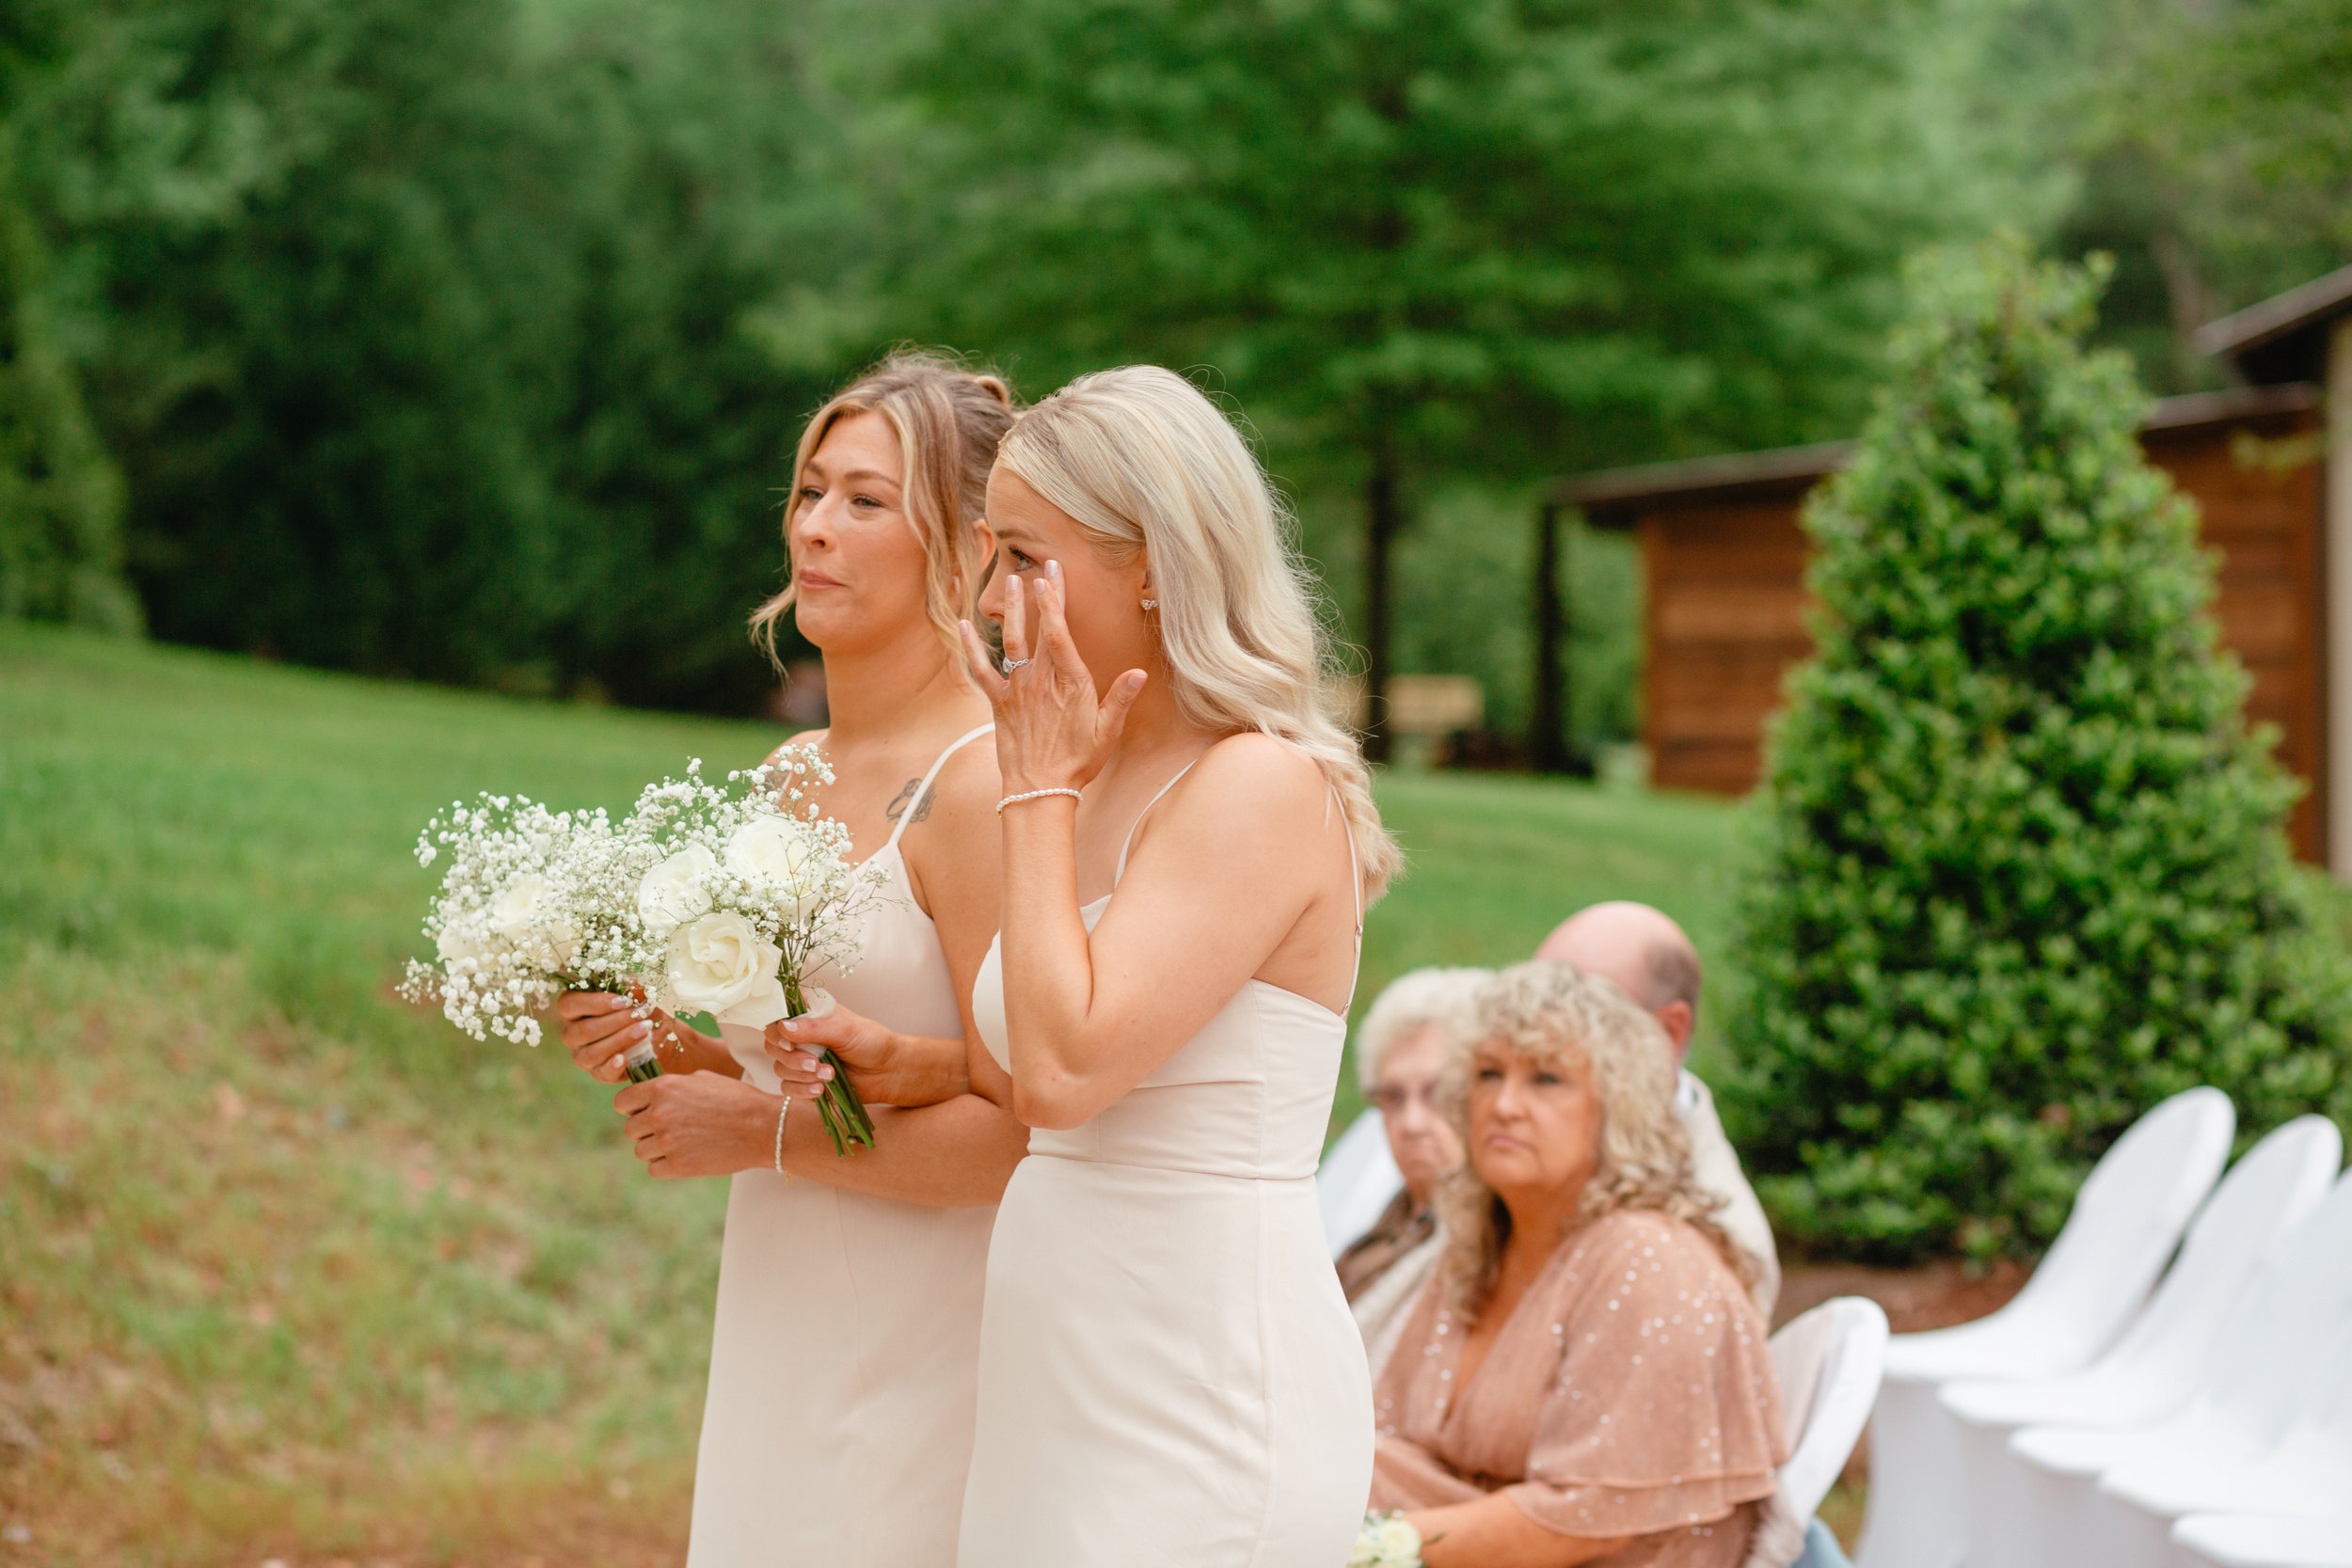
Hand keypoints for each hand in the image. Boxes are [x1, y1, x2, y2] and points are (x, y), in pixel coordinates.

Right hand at [557, 990, 649, 1083]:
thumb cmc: (638, 1005)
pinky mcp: (598, 1072)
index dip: (595, 1003)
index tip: (624, 1001)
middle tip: (640, 1014)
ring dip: (621, 1040)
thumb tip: (630, 980)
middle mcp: (572, 1033)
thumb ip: (629, 985)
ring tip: (645, 1030)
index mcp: (574, 1009)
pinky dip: (613, 1067)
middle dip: (615, 1022)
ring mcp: (583, 1055)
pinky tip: (625, 1059)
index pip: (569, 1005)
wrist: (656, 1032)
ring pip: (592, 1052)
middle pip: (583, 1031)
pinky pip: (601, 1073)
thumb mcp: (635, 991)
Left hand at [612, 1072, 774, 1178]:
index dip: (631, 1108)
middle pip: (630, 1129)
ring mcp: (667, 1142)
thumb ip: (670, 1087)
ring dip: (656, 1148)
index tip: (642, 1112)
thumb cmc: (736, 1099)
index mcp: (662, 1088)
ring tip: (681, 1143)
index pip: (622, 1102)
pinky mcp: (678, 1166)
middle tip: (670, 1129)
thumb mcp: (701, 1079)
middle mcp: (659, 1114)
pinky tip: (685, 1156)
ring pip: (641, 1151)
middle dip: (646, 1129)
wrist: (763, 1127)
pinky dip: (666, 1166)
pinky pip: (654, 1169)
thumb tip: (649, 1095)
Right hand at [764, 1002, 891, 1100]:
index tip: (788, 1040)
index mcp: (808, 1013)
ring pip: (779, 1067)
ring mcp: (801, 1058)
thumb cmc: (870, 1042)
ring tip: (830, 1075)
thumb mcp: (845, 1030)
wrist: (887, 1072)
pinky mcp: (804, 1081)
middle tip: (814, 1063)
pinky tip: (821, 1089)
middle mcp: (800, 1034)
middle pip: (773, 1043)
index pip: (777, 1013)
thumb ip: (814, 1028)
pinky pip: (788, 1088)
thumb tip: (783, 1027)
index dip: (776, 1027)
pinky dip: (802, 1090)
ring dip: (801, 1075)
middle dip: (791, 1056)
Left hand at [959, 560, 1145, 794]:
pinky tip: (964, 625)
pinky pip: (981, 670)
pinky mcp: (999, 703)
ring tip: (1013, 582)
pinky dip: (971, 647)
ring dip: (1013, 611)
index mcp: (1070, 684)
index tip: (1052, 576)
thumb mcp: (1107, 732)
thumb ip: (1121, 699)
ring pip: (1011, 642)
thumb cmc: (1078, 762)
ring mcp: (1017, 690)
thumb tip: (1139, 674)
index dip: (1055, 603)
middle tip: (1041, 565)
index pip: (1060, 635)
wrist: (1039, 789)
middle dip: (1041, 595)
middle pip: (1039, 631)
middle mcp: (1041, 681)